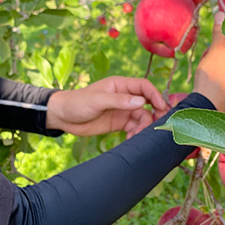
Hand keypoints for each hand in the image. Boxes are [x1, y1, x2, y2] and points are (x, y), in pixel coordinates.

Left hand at [46, 76, 168, 137]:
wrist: (63, 117)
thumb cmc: (77, 103)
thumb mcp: (97, 100)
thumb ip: (118, 100)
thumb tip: (141, 101)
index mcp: (120, 85)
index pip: (144, 87)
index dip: (155, 96)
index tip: (162, 108)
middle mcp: (124, 97)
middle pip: (147, 103)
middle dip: (154, 113)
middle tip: (157, 126)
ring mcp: (122, 110)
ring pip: (142, 117)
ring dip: (143, 127)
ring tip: (136, 136)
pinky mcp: (119, 123)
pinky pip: (135, 128)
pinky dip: (136, 134)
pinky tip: (130, 139)